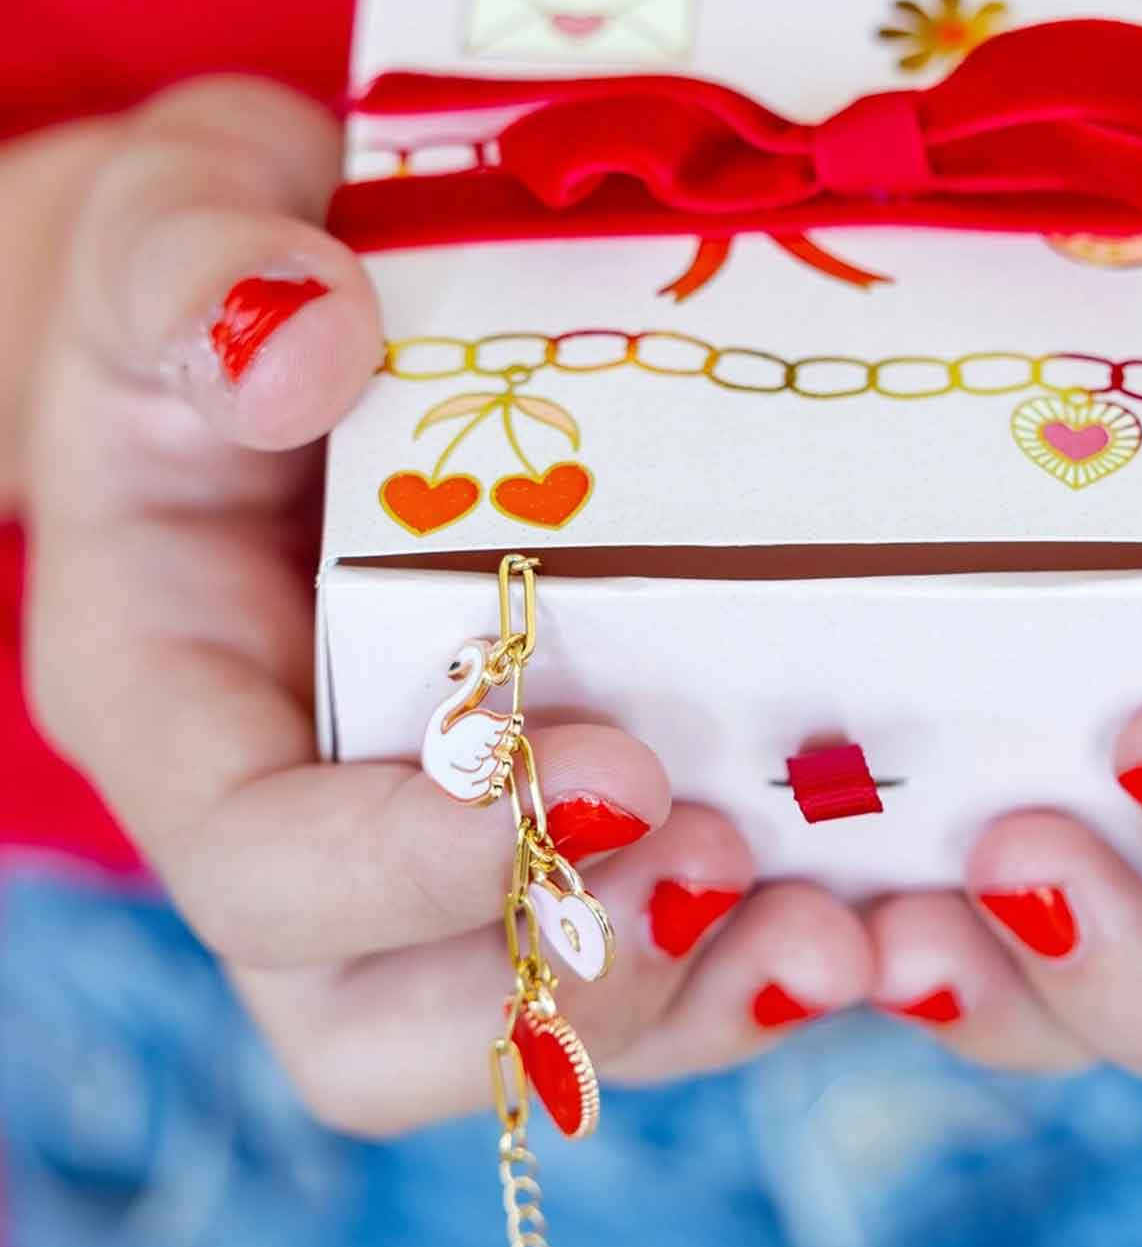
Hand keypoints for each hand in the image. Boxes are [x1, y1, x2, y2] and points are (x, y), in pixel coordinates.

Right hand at [23, 80, 870, 1135]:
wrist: (300, 314)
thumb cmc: (218, 263)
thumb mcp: (171, 217)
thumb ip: (192, 271)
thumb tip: (298, 341)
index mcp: (174, 702)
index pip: (258, 869)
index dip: (414, 867)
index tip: (601, 765)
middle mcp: (290, 819)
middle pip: (382, 1027)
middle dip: (565, 981)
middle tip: (721, 853)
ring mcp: (420, 852)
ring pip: (530, 1030)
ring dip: (686, 1001)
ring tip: (831, 923)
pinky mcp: (543, 834)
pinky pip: (638, 971)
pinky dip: (748, 970)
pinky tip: (865, 913)